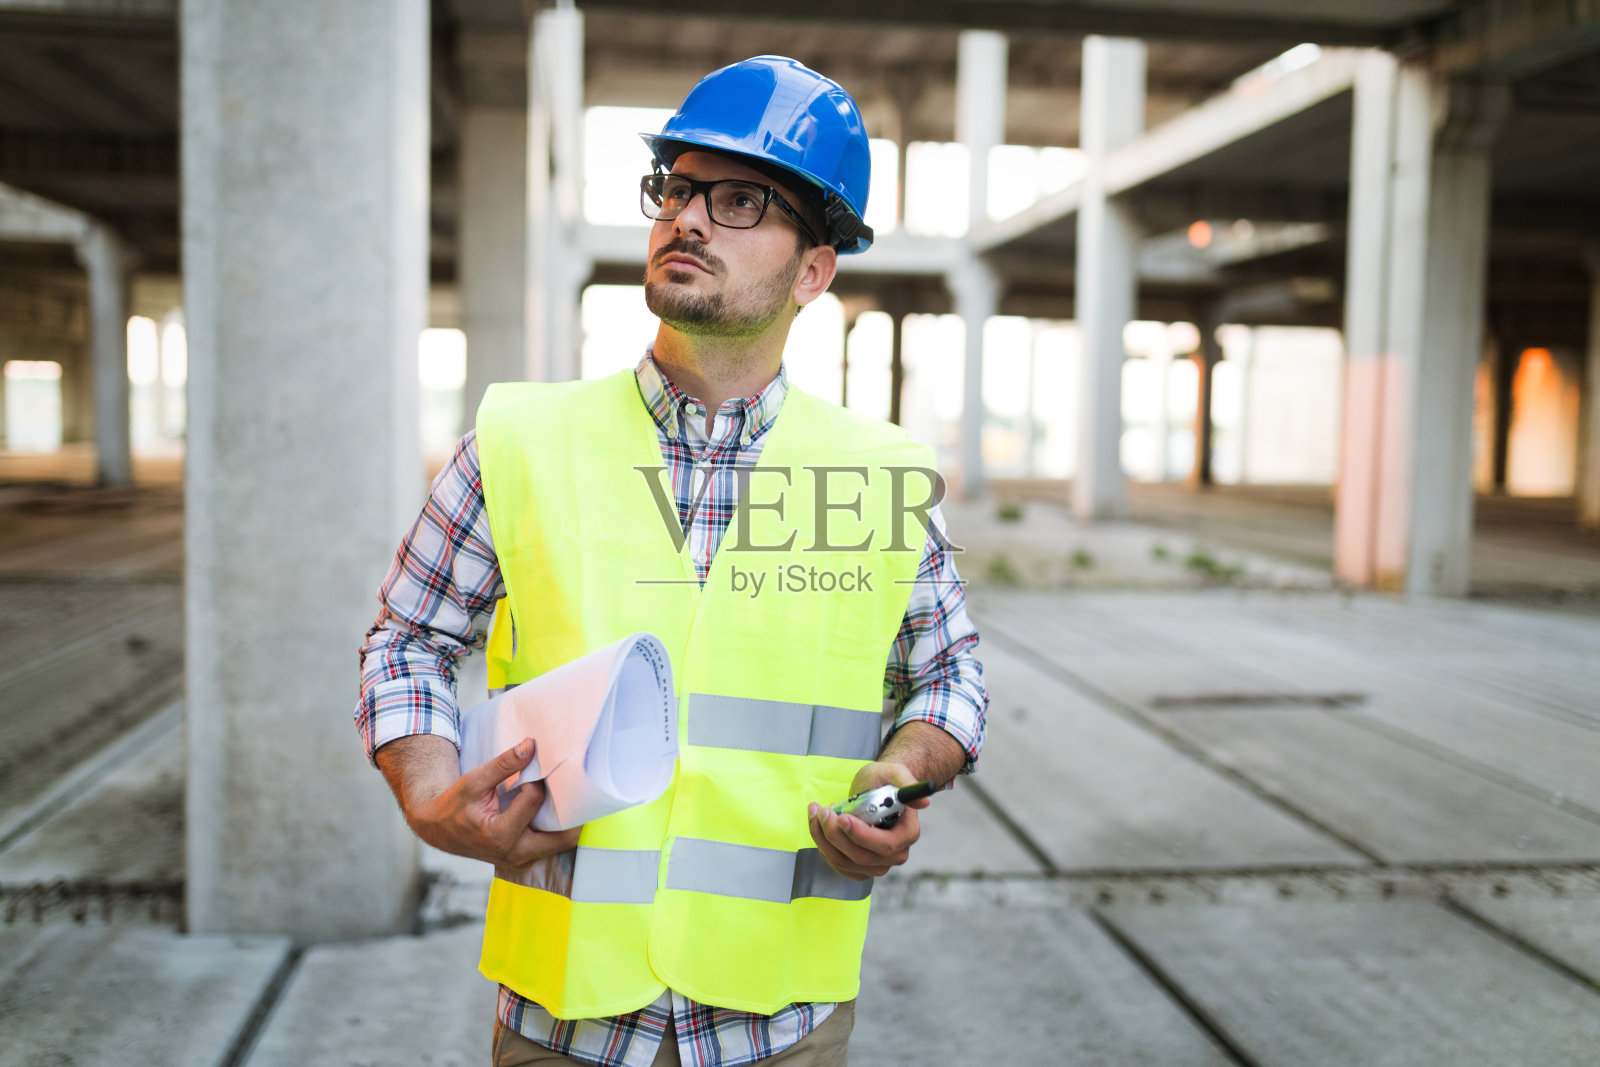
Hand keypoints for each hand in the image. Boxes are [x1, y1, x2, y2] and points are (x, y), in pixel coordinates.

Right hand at [401, 738, 580, 870]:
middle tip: (570, 787)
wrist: (439, 829)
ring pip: (562, 844)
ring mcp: (521, 861)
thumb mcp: (474, 781)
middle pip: (563, 836)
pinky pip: (551, 846)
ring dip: (567, 821)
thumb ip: (503, 764)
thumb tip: (530, 745)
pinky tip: (551, 810)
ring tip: (563, 797)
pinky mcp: (525, 860)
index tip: (530, 771)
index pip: (534, 800)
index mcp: (500, 835)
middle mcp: (515, 854)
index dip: (535, 781)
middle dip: (571, 811)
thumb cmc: (455, 804)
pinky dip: (556, 829)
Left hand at [806, 761, 929, 880]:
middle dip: (836, 835)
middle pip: (862, 856)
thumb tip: (924, 802)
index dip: (862, 835)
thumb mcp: (893, 772)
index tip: (842, 817)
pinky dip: (824, 847)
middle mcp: (896, 853)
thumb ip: (906, 782)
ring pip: (845, 862)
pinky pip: (838, 865)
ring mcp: (878, 864)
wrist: (873, 789)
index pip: (886, 844)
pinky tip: (820, 827)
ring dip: (824, 839)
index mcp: (908, 833)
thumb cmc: (883, 780)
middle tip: (822, 811)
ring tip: (818, 813)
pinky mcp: (860, 868)